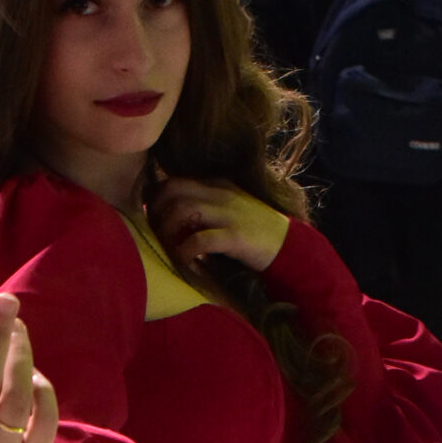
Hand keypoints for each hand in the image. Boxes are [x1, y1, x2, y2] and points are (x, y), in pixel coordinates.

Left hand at [146, 177, 287, 273]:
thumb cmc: (255, 233)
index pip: (176, 181)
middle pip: (174, 191)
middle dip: (158, 212)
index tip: (152, 218)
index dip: (157, 199)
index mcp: (217, 186)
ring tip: (169, 248)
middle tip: (156, 233)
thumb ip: (206, 207)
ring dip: (169, 231)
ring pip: (184, 210)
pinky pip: (201, 239)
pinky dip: (186, 250)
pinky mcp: (236, 236)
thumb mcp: (230, 209)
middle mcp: (221, 194)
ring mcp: (229, 214)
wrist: (289, 247)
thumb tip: (172, 216)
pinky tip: (185, 261)